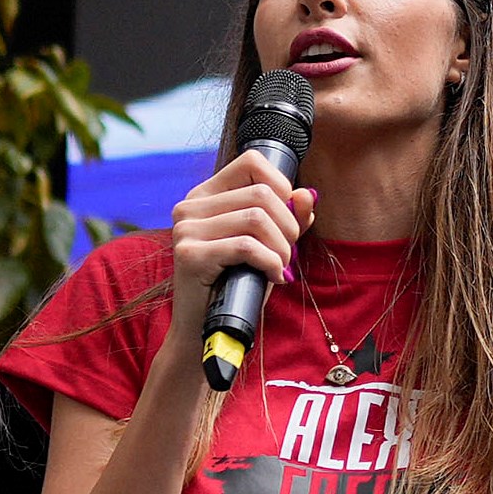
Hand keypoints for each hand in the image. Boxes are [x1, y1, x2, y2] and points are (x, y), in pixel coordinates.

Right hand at [167, 149, 315, 347]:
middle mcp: (190, 206)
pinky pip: (247, 246)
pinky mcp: (189, 255)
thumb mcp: (269, 245)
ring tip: (279, 268)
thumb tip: (307, 195)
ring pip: (257, 219)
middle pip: (262, 194)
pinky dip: (271, 262)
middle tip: (286, 255)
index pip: (252, 163)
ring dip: (282, 248)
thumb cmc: (239, 285)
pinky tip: (273, 277)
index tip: (287, 220)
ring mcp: (186, 229)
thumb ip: (288, 218)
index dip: (282, 187)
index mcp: (206, 196)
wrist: (207, 330)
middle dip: (288, 227)